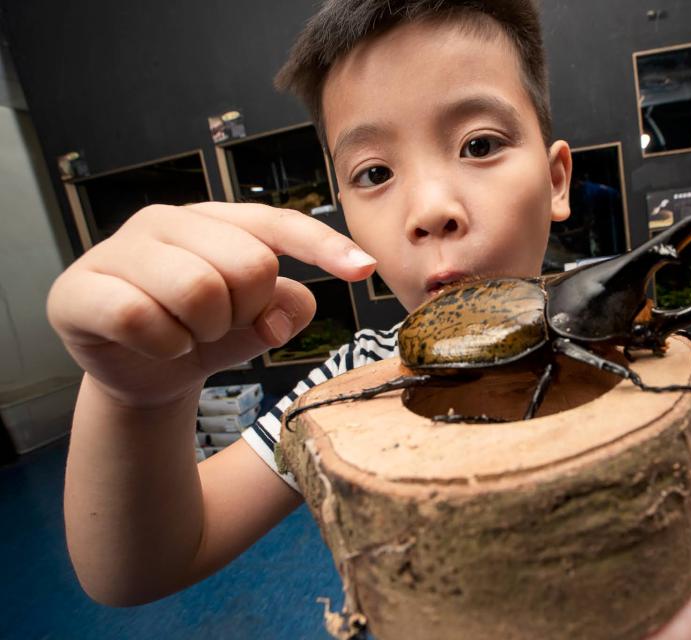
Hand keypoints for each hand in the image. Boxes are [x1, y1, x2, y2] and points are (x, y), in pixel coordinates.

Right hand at [47, 202, 375, 406]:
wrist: (140, 370)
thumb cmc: (203, 332)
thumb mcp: (257, 322)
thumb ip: (285, 307)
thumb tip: (279, 314)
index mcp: (215, 220)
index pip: (278, 226)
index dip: (324, 247)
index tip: (364, 269)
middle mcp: (167, 221)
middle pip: (248, 264)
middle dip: (247, 311)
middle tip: (221, 324)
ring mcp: (120, 249)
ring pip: (198, 291)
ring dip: (204, 332)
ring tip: (188, 333)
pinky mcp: (81, 288)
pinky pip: (143, 319)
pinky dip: (164, 346)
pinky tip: (157, 344)